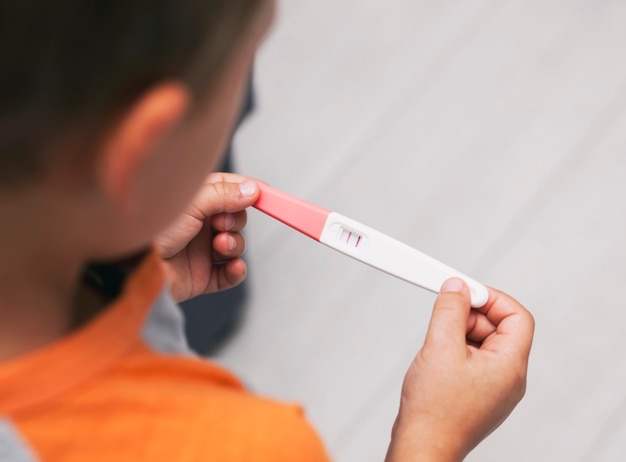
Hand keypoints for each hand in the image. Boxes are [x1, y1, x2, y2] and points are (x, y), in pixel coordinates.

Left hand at [155, 172, 259, 301]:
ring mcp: (200, 251)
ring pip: (235, 245)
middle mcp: (198, 224)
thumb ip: (224, 195)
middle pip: (236, 218)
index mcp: (193, 201)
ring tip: (220, 246)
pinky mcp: (201, 277)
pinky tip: (233, 267)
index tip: (266, 193)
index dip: (248, 190)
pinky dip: (236, 271)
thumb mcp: (191, 204)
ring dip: (235, 245)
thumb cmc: (150, 231)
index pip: (228, 189)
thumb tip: (252, 189)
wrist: (132, 269)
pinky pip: (230, 274)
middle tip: (222, 224)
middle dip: (237, 221)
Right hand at [386, 278, 534, 461]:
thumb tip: (456, 287)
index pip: (516, 316)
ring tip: (436, 343)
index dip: (491, 298)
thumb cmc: (434, 409)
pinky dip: (455, 350)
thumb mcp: (440, 346)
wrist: (423, 446)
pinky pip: (473, 359)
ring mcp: (494, 388)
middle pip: (498, 327)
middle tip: (444, 315)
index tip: (465, 292)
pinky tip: (436, 358)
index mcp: (510, 365)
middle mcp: (509, 378)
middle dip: (469, 316)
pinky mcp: (478, 393)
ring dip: (459, 333)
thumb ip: (450, 310)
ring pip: (483, 343)